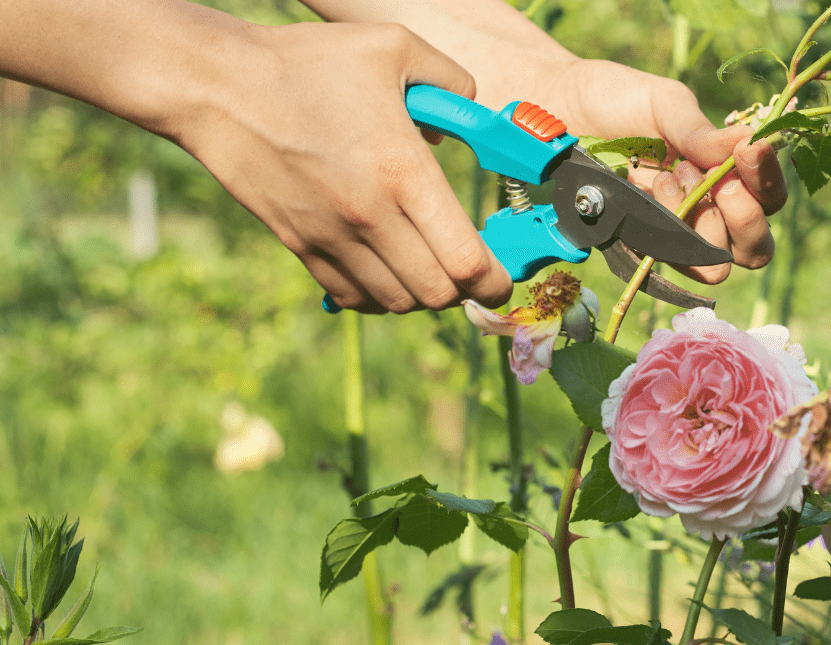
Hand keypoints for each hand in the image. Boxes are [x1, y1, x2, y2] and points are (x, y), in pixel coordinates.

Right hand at [175, 22, 512, 313]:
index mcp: (403, 172)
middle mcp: (370, 216)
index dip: (494, 281)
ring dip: (423, 294)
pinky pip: (354, 298)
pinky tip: (389, 270)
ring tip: (431, 267)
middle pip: (437, 294)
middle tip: (472, 273)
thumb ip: (453, 79)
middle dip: (465, 291)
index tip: (502, 279)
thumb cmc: (308, 63)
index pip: (464, 260)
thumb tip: (473, 115)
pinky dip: (381, 296)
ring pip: (398, 303)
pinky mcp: (302, 246)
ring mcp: (332, 237)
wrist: (219, 87)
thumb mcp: (393, 47)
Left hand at [549, 60, 787, 283]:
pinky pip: (663, 262)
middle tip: (721, 184)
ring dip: (701, 225)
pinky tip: (647, 190)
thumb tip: (750, 142)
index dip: (768, 182)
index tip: (750, 151)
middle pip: (753, 248)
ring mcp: (672, 235)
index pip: (768, 198)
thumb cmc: (617, 100)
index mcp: (725, 175)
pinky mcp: (637, 247)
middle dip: (744, 219)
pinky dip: (662, 233)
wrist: (557, 108)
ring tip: (670, 179)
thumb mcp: (664, 103)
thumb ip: (701, 131)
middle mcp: (707, 211)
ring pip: (715, 266)